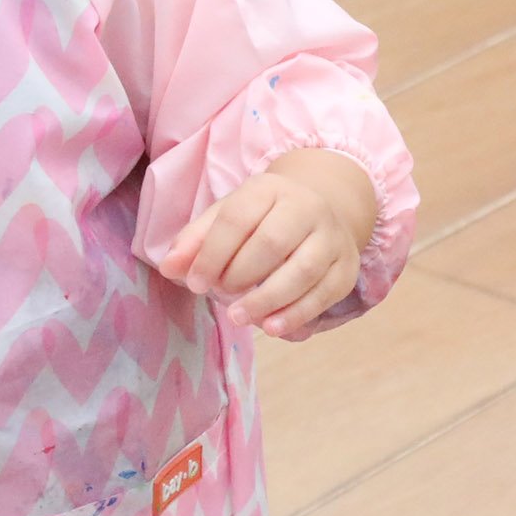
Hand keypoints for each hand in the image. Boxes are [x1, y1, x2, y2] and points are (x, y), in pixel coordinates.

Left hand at [158, 150, 379, 338]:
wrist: (318, 210)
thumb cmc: (260, 218)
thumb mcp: (225, 217)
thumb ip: (195, 241)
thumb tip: (168, 268)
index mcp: (268, 189)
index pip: (236, 219)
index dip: (212, 253)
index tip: (194, 283)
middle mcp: (306, 208)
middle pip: (272, 242)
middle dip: (240, 274)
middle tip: (219, 295)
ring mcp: (332, 238)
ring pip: (304, 270)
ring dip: (268, 299)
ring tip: (240, 317)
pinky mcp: (346, 267)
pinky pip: (325, 294)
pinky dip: (297, 314)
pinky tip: (272, 327)